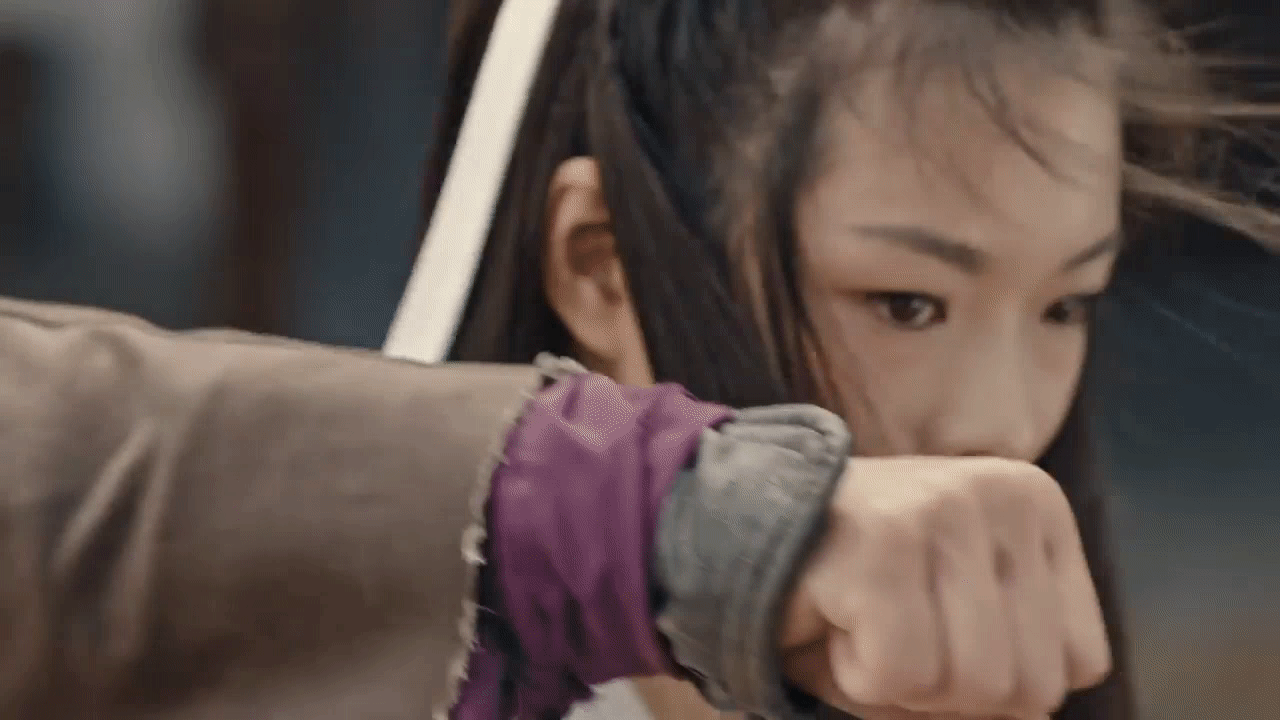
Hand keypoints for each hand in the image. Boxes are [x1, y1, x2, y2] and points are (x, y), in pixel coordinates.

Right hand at [777, 456, 1110, 719]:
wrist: (732, 531)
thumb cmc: (852, 587)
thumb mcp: (958, 616)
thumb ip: (1009, 668)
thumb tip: (1029, 714)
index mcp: (1033, 505)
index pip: (1079, 664)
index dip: (996, 680)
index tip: (932, 625)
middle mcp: (1000, 494)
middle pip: (1029, 687)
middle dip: (947, 690)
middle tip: (889, 628)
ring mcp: (942, 511)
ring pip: (970, 688)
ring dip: (900, 684)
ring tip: (861, 617)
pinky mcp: (882, 543)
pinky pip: (899, 677)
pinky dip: (853, 675)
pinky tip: (833, 613)